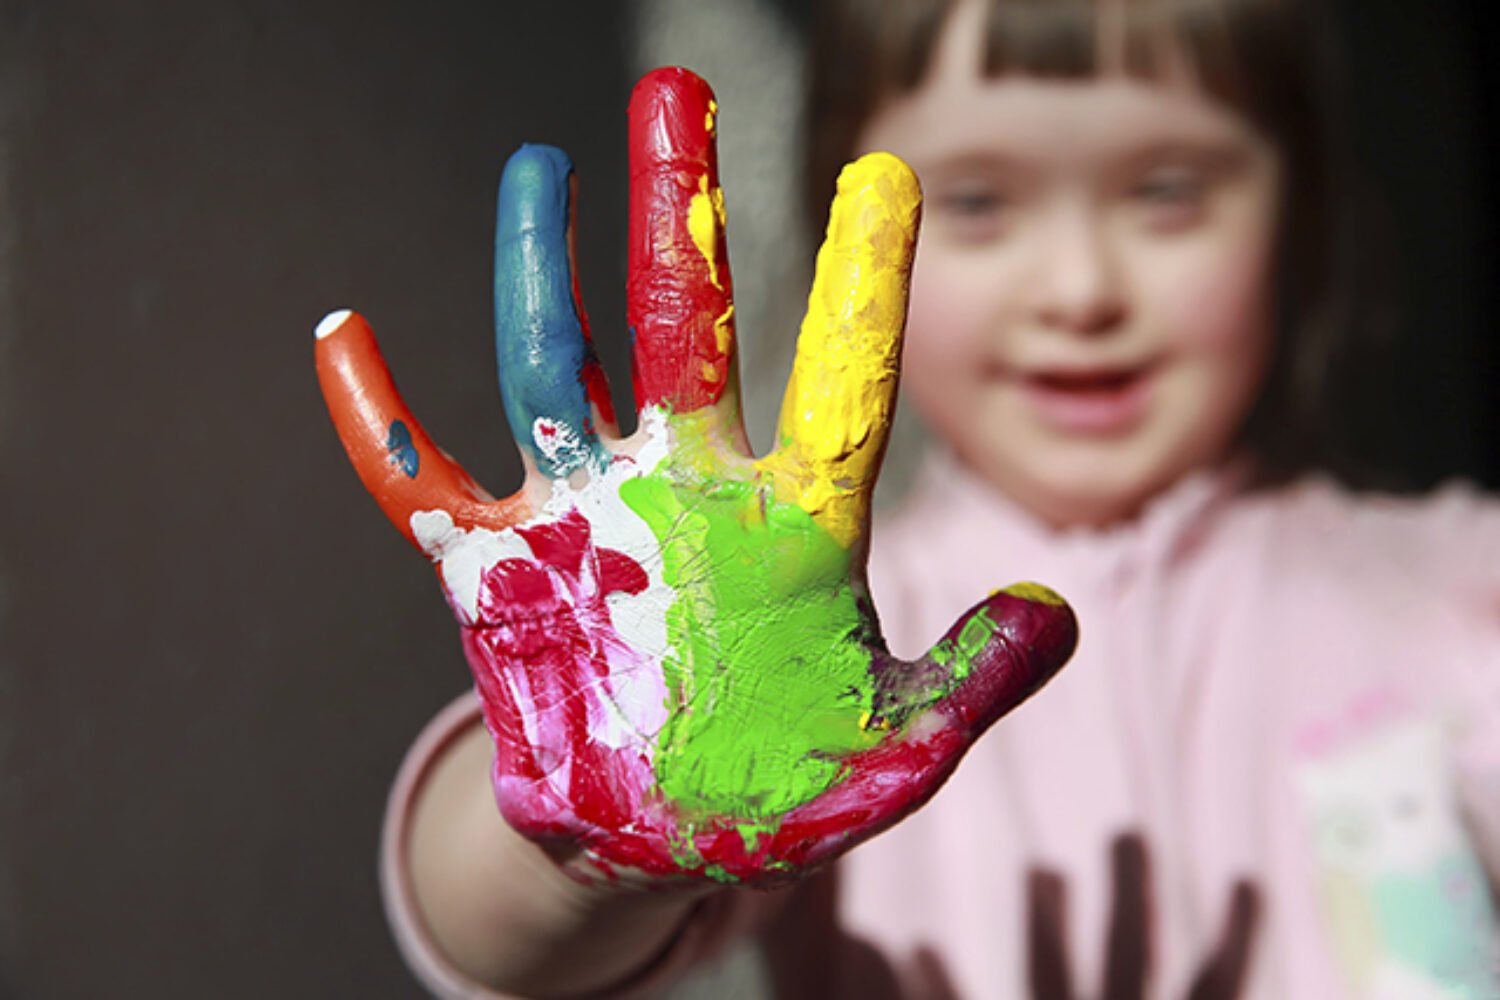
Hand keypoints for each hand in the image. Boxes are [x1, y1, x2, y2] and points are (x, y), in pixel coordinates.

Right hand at [315, 67, 1075, 886]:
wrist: (657, 834)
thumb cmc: (781, 786)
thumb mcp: (896, 749)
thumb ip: (972, 684)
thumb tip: (1055, 611)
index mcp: (794, 527)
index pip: (841, 386)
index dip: (863, 285)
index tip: (885, 174)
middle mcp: (688, 491)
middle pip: (684, 325)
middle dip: (679, 211)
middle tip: (675, 91)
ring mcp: (588, 517)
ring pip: (551, 366)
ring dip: (538, 272)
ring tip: (540, 170)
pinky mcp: (499, 568)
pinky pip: (422, 482)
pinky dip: (378, 422)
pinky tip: (346, 337)